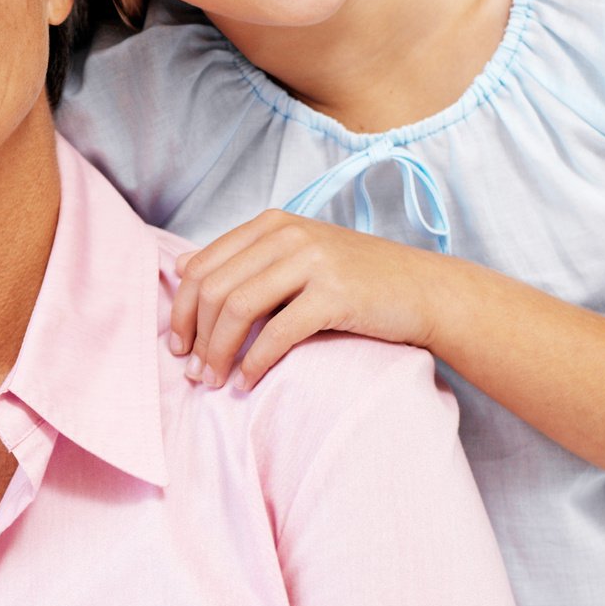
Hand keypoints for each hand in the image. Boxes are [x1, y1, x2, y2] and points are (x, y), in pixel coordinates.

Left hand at [170, 211, 440, 388]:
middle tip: (192, 372)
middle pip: (215, 288)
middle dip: (196, 335)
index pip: (202, 266)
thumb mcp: (297, 255)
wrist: (426, 290)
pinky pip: (277, 332)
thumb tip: (182, 266)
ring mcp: (312, 262)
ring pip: (238, 308)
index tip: (179, 346)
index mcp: (271, 224)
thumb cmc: (357, 279)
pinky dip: (254, 362)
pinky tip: (247, 381)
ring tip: (214, 381)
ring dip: (219, 351)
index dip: (181, 310)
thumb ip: (244, 258)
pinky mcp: (334, 294)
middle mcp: (288, 235)